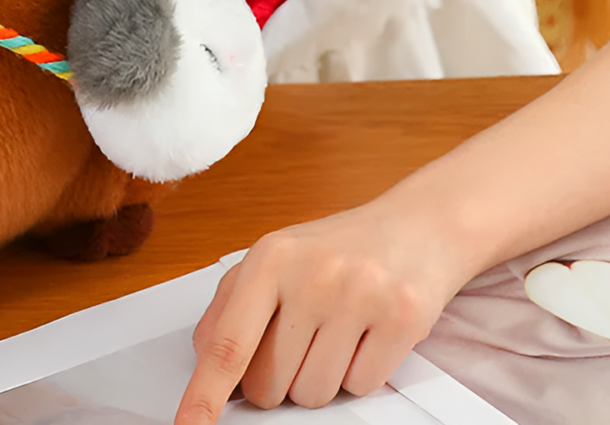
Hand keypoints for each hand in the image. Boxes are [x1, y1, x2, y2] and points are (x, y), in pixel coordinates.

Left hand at [175, 199, 463, 421]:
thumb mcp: (276, 258)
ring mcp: (359, 295)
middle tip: (301, 337)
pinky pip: (360, 387)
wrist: (417, 226)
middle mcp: (313, 273)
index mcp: (270, 257)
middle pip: (270, 383)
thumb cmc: (337, 249)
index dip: (205, 393)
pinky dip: (359, 372)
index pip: (229, 342)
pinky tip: (366, 333)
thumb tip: (205, 358)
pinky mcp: (401, 318)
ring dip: (321, 376)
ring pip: (314, 394)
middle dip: (278, 378)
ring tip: (336, 330)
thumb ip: (232, 303)